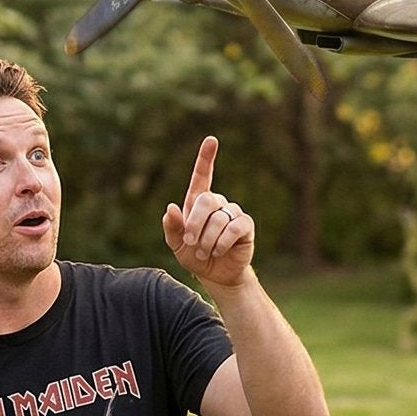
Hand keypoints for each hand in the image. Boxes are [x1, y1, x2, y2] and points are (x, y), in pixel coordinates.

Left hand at [163, 136, 253, 289]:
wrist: (215, 275)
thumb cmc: (194, 257)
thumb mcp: (176, 245)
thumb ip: (172, 228)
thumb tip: (171, 208)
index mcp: (198, 203)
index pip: (202, 176)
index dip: (206, 158)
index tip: (211, 140)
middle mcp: (217, 203)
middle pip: (206, 200)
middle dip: (195, 223)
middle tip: (190, 242)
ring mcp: (232, 213)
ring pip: (219, 218)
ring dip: (207, 239)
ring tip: (204, 252)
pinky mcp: (245, 226)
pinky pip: (234, 228)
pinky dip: (222, 241)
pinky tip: (218, 251)